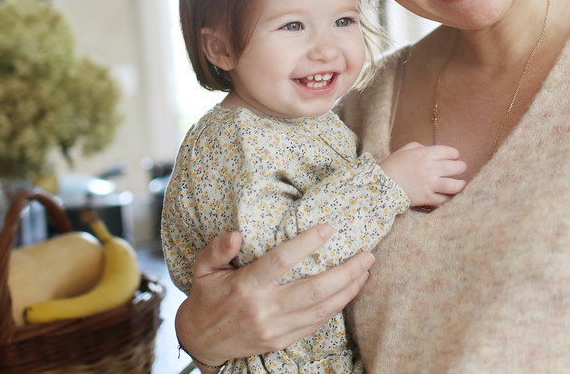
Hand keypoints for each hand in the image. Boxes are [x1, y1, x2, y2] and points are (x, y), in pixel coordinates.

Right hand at [174, 225, 375, 366]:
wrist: (202, 340)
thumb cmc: (207, 296)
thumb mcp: (202, 269)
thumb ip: (217, 249)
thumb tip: (236, 233)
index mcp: (245, 286)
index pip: (280, 261)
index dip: (306, 243)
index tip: (329, 228)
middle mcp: (263, 308)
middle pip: (313, 290)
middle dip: (346, 272)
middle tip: (368, 254)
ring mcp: (275, 328)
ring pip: (321, 309)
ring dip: (348, 290)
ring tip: (365, 271)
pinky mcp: (281, 340)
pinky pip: (315, 324)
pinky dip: (336, 308)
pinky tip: (348, 292)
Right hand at [380, 142, 466, 207]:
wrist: (380, 186)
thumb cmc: (391, 166)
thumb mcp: (404, 150)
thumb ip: (419, 147)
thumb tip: (429, 150)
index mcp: (425, 155)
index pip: (449, 152)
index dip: (454, 154)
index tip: (455, 157)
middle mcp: (431, 169)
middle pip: (455, 167)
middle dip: (460, 167)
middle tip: (460, 168)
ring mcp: (431, 185)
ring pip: (454, 185)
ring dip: (460, 183)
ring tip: (460, 183)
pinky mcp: (428, 199)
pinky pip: (445, 200)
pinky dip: (450, 198)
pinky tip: (451, 195)